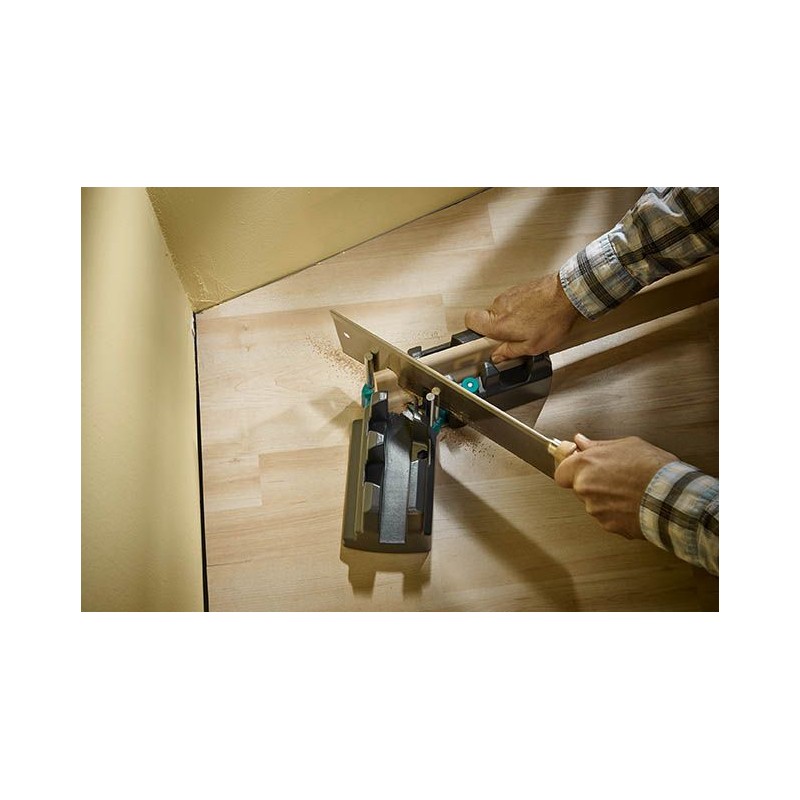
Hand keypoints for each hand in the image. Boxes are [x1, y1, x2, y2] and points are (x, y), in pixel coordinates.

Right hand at [464, 273, 581, 361]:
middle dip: (496, 329)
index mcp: (498, 322)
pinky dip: (519, 310)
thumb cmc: (552, 318)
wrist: (568, 294)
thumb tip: (499, 356)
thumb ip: (510, 352)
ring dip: (510, 319)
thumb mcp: (533, 347)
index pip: (469, 320)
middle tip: (511, 337)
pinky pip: (512, 302)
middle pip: (486, 318)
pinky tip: (534, 316)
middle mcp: (499, 306)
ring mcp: (508, 295)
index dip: (472, 330)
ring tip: (528, 326)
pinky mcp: (518, 288)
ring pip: (500, 310)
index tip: (482, 339)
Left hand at [554, 434, 676, 538]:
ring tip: (629, 489)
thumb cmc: (653, 469)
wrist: (672, 497)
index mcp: (585, 466)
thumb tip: (582, 442)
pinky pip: (608, 517)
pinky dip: (618, 512)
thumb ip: (598, 445)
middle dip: (593, 483)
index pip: (561, 472)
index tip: (578, 467)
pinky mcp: (610, 526)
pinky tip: (633, 502)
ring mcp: (596, 510)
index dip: (570, 470)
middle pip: (579, 487)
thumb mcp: (627, 445)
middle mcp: (585, 489)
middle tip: (614, 476)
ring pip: (594, 503)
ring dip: (606, 498)